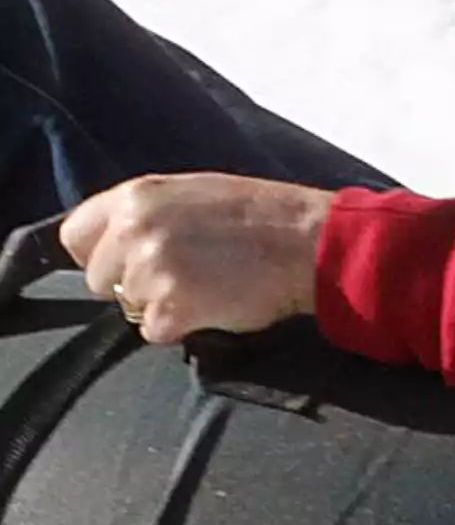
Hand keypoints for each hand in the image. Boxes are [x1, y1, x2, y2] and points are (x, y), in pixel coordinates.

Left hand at [60, 173, 336, 343]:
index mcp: (138, 196)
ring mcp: (152, 271)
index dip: (98, 254)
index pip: (74, 235)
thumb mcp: (195, 192)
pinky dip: (183, 326)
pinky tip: (216, 303)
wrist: (310, 242)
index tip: (124, 263)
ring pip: (130, 307)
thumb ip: (149, 213)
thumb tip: (117, 244)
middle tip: (184, 276)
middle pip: (99, 279)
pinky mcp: (173, 308)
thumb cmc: (264, 215)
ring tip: (209, 286)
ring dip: (163, 305)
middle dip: (133, 284)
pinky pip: (155, 332)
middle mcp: (136, 230)